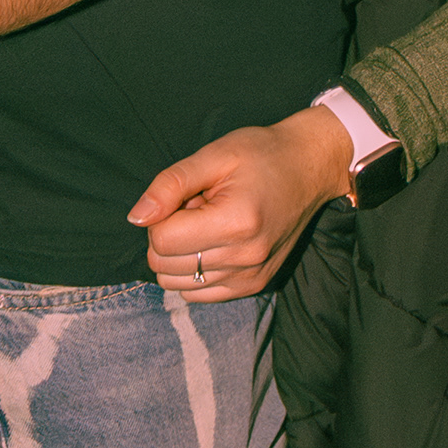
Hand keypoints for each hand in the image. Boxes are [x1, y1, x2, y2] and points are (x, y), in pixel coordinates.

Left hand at [129, 103, 353, 300]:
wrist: (310, 167)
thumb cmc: (263, 154)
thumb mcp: (215, 154)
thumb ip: (170, 185)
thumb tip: (136, 218)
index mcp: (236, 222)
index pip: (161, 241)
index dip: (161, 216)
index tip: (187, 196)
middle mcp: (245, 257)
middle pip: (164, 267)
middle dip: (169, 235)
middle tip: (198, 207)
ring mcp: (251, 277)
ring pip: (177, 284)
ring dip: (182, 255)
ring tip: (209, 225)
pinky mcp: (254, 285)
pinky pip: (198, 293)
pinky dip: (195, 272)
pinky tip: (217, 243)